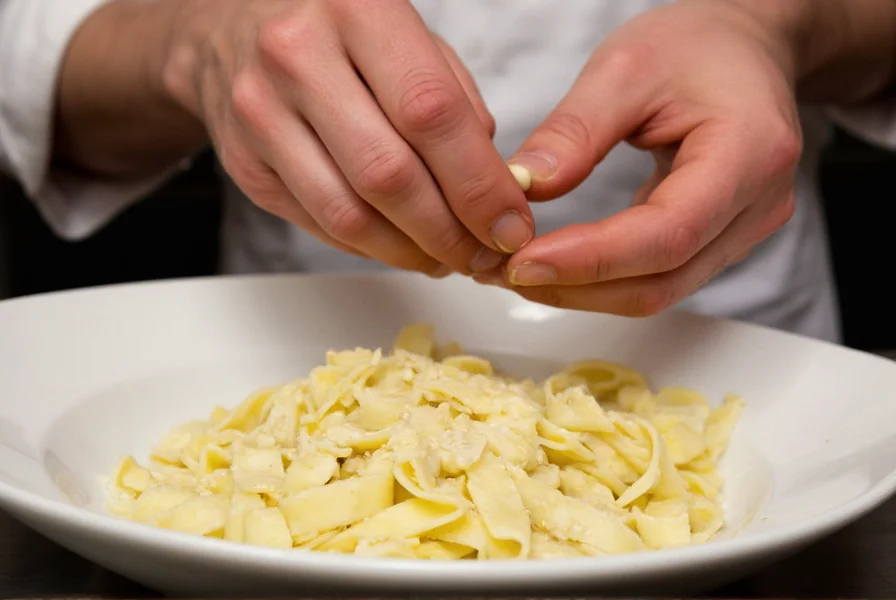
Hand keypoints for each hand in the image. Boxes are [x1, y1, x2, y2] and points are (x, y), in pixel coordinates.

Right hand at [162, 0, 533, 276]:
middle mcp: (298, 58)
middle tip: (483, 256)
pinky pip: (319, 226)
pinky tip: (401, 246)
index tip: (510, 225)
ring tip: (446, 260)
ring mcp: (261, 114)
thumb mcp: (409, 38)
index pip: (431, 114)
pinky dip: (371, 249)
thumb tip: (498, 190)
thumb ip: (456, 104)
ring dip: (410, 252)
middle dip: (449, 232)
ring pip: (349, 216)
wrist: (233, 30)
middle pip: (388, 175)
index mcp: (357, 11)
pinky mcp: (245, 165)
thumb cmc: (339, 33)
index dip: (479, 184)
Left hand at [481, 0, 801, 314]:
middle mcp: (757, 205)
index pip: (668, 235)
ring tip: (521, 271)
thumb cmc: (695, 44)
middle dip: (577, 285)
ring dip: (584, 291)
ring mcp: (744, 230)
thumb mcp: (625, 68)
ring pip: (658, 290)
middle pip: (662, 279)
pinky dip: (602, 278)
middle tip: (506, 272)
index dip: (592, 260)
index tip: (523, 262)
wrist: (743, 46)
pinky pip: (659, 276)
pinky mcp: (720, 240)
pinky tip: (557, 263)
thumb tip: (524, 187)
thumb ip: (574, 130)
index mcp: (750, 154)